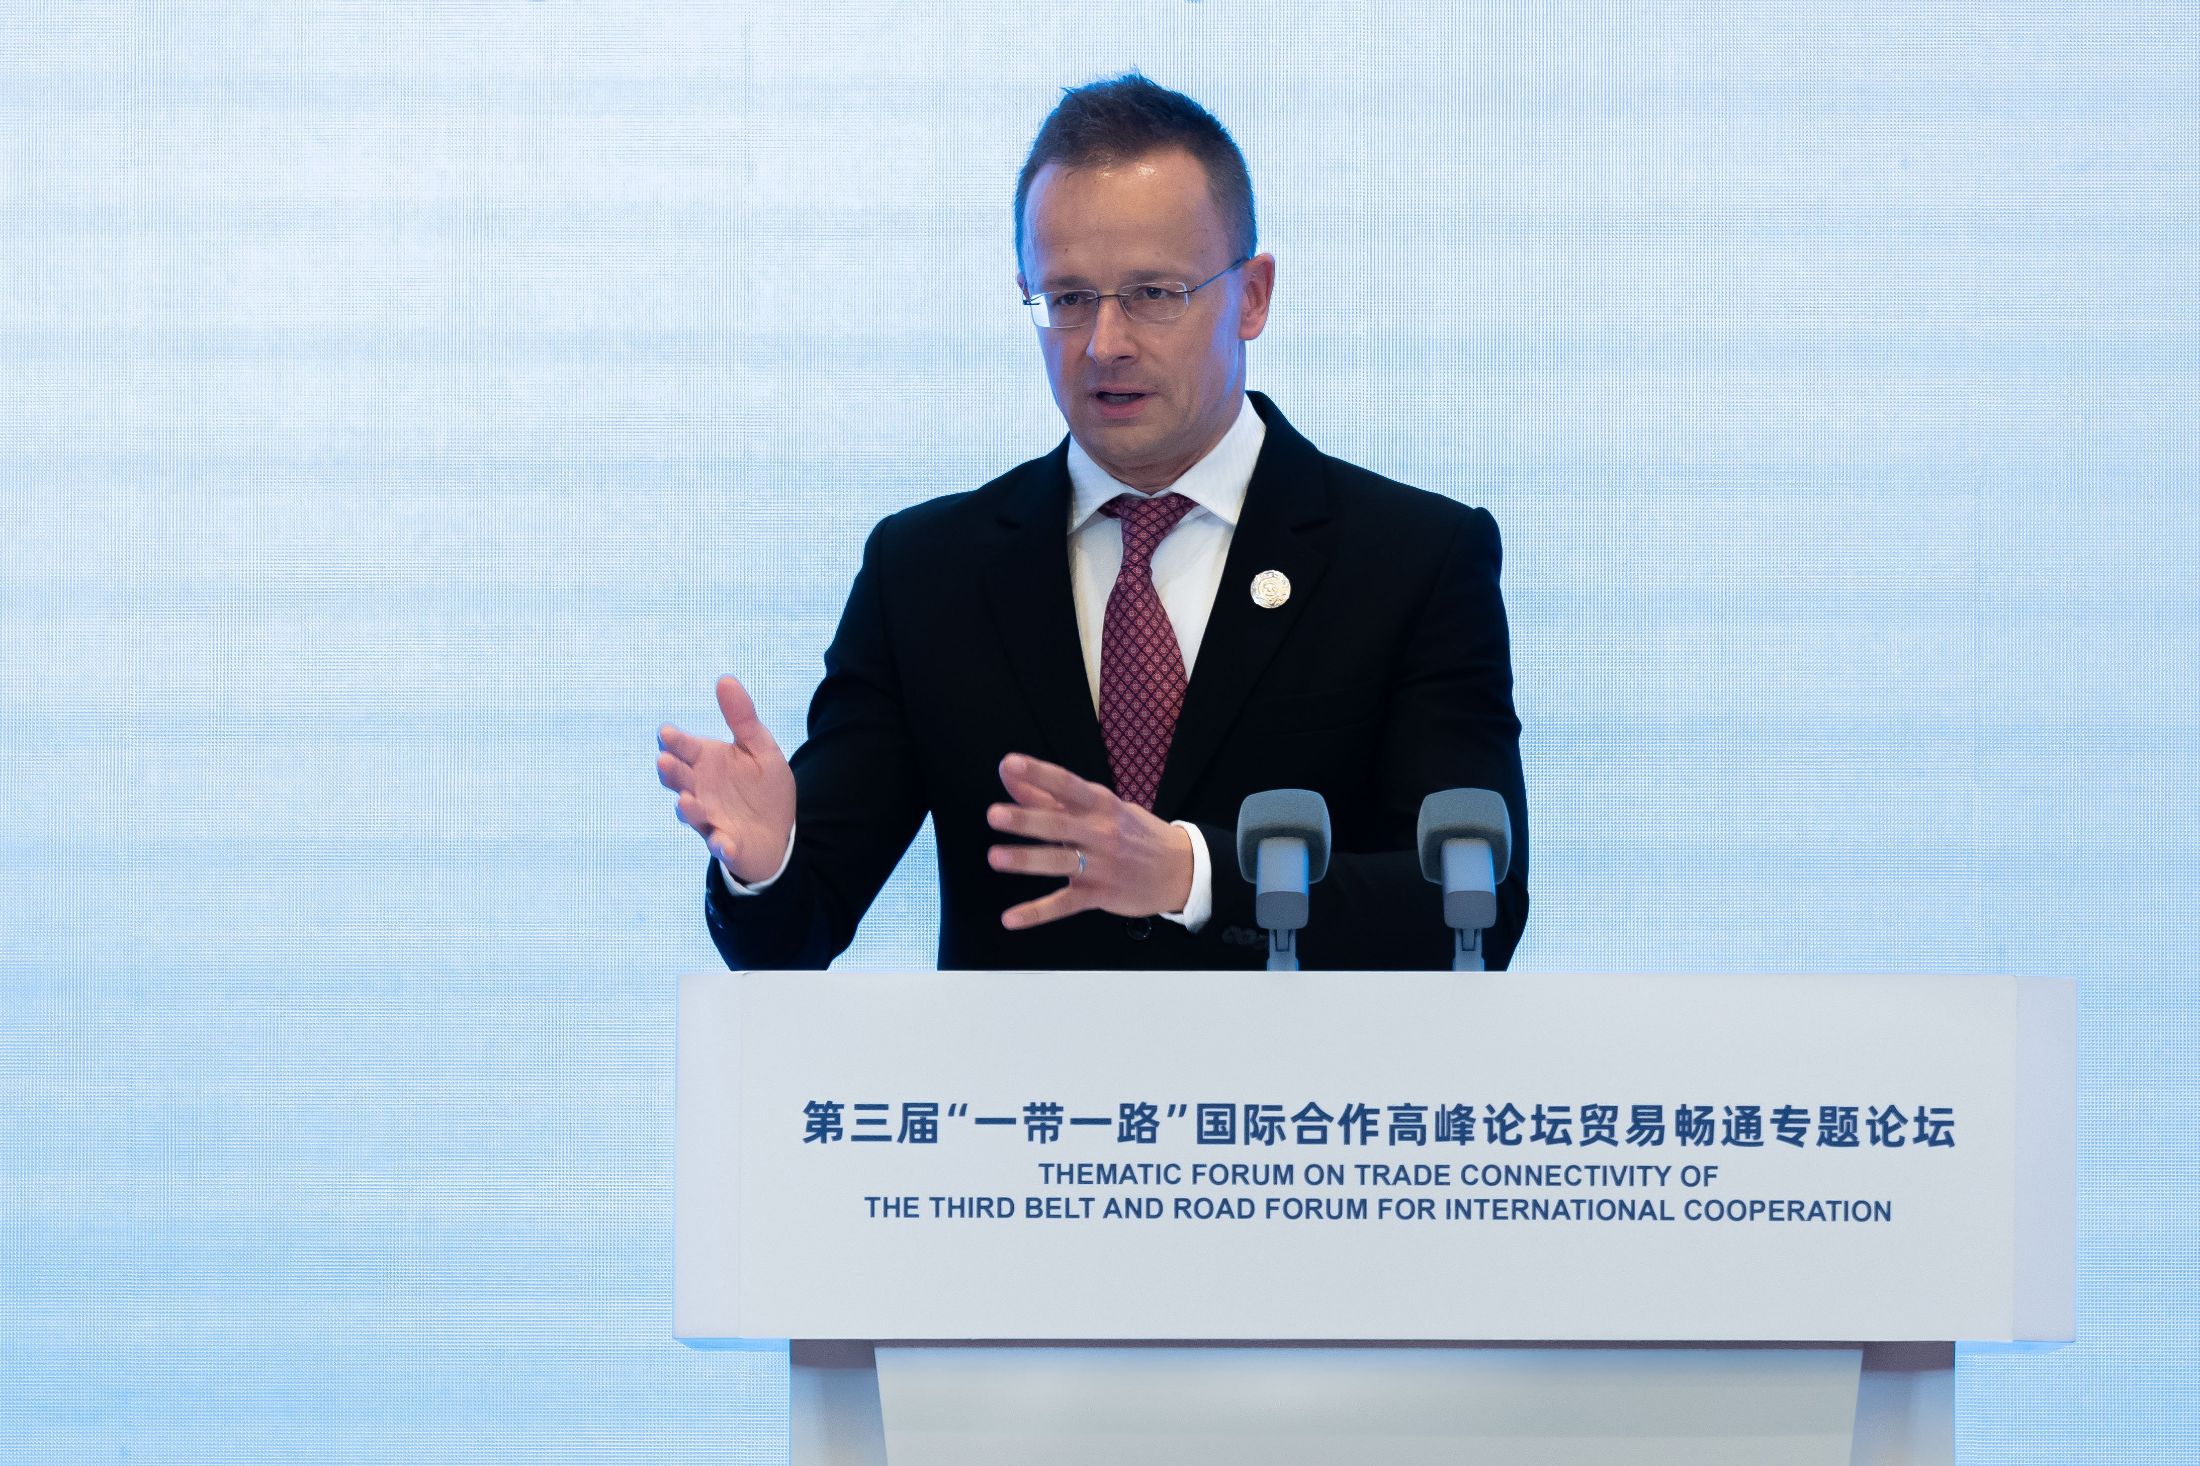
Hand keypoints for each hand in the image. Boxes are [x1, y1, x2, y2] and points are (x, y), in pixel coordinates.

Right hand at [657, 675, 796, 884]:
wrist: (779, 830)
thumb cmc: (762, 786)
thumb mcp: (759, 747)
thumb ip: (742, 718)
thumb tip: (724, 679)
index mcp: (706, 762)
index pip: (684, 748)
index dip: (674, 742)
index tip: (666, 734)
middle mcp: (700, 789)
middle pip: (680, 779)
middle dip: (671, 772)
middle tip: (664, 761)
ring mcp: (710, 818)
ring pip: (693, 813)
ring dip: (688, 809)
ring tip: (686, 801)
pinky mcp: (727, 844)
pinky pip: (721, 846)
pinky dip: (721, 844)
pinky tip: (724, 841)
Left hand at [985, 753, 1193, 929]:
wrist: (1181, 869)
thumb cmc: (1132, 833)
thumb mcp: (1101, 807)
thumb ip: (1050, 794)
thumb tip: (1009, 773)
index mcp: (1100, 805)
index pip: (1067, 785)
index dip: (1039, 774)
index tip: (1010, 764)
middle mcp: (1100, 832)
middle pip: (1059, 824)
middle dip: (1027, 819)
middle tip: (995, 814)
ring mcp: (1101, 866)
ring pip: (1060, 862)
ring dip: (1028, 860)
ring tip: (996, 857)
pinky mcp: (1100, 895)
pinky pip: (1065, 904)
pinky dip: (1037, 912)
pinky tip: (1011, 918)